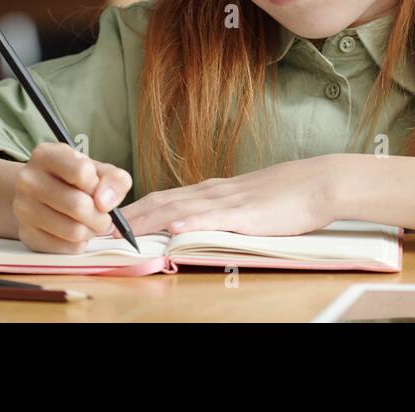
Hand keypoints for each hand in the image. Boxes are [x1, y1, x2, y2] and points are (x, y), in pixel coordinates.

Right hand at [13, 143, 132, 253]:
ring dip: (92, 231)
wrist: (44, 193)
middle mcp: (27, 179)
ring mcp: (22, 208)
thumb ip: (114, 180)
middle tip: (103, 215)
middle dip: (101, 216)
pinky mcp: (25, 234)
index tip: (98, 189)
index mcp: (45, 155)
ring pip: (74, 231)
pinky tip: (76, 231)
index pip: (81, 172)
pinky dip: (79, 244)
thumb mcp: (100, 170)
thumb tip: (105, 203)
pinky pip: (65, 248)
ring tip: (91, 223)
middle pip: (78, 205)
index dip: (98, 185)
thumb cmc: (77, 179)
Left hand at [117, 155, 339, 236]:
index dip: (132, 211)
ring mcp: (228, 201)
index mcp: (211, 191)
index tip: (106, 223)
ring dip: (146, 220)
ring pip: (179, 208)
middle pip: (160, 201)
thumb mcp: (244, 203)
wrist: (319, 182)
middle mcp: (213, 192)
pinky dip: (191, 221)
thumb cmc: (287, 196)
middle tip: (95, 230)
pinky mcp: (247, 213)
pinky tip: (174, 227)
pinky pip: (214, 217)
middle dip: (126, 217)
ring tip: (119, 231)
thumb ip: (218, 213)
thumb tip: (193, 226)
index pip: (163, 198)